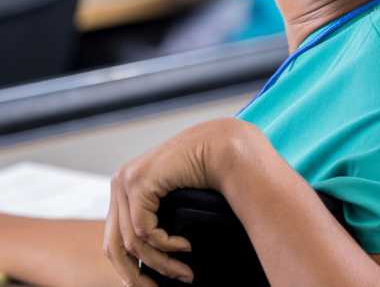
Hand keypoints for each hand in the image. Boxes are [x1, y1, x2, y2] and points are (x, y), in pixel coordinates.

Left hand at [103, 118, 257, 285]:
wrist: (226, 146)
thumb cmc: (211, 171)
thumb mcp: (178, 201)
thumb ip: (162, 220)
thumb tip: (156, 259)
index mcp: (127, 188)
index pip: (114, 238)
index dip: (128, 267)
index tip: (150, 285)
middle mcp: (120, 184)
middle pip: (112, 246)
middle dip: (135, 275)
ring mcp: (125, 182)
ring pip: (132, 242)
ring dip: (161, 263)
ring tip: (185, 272)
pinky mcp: (138, 183)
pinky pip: (144, 230)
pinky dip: (165, 245)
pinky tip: (186, 246)